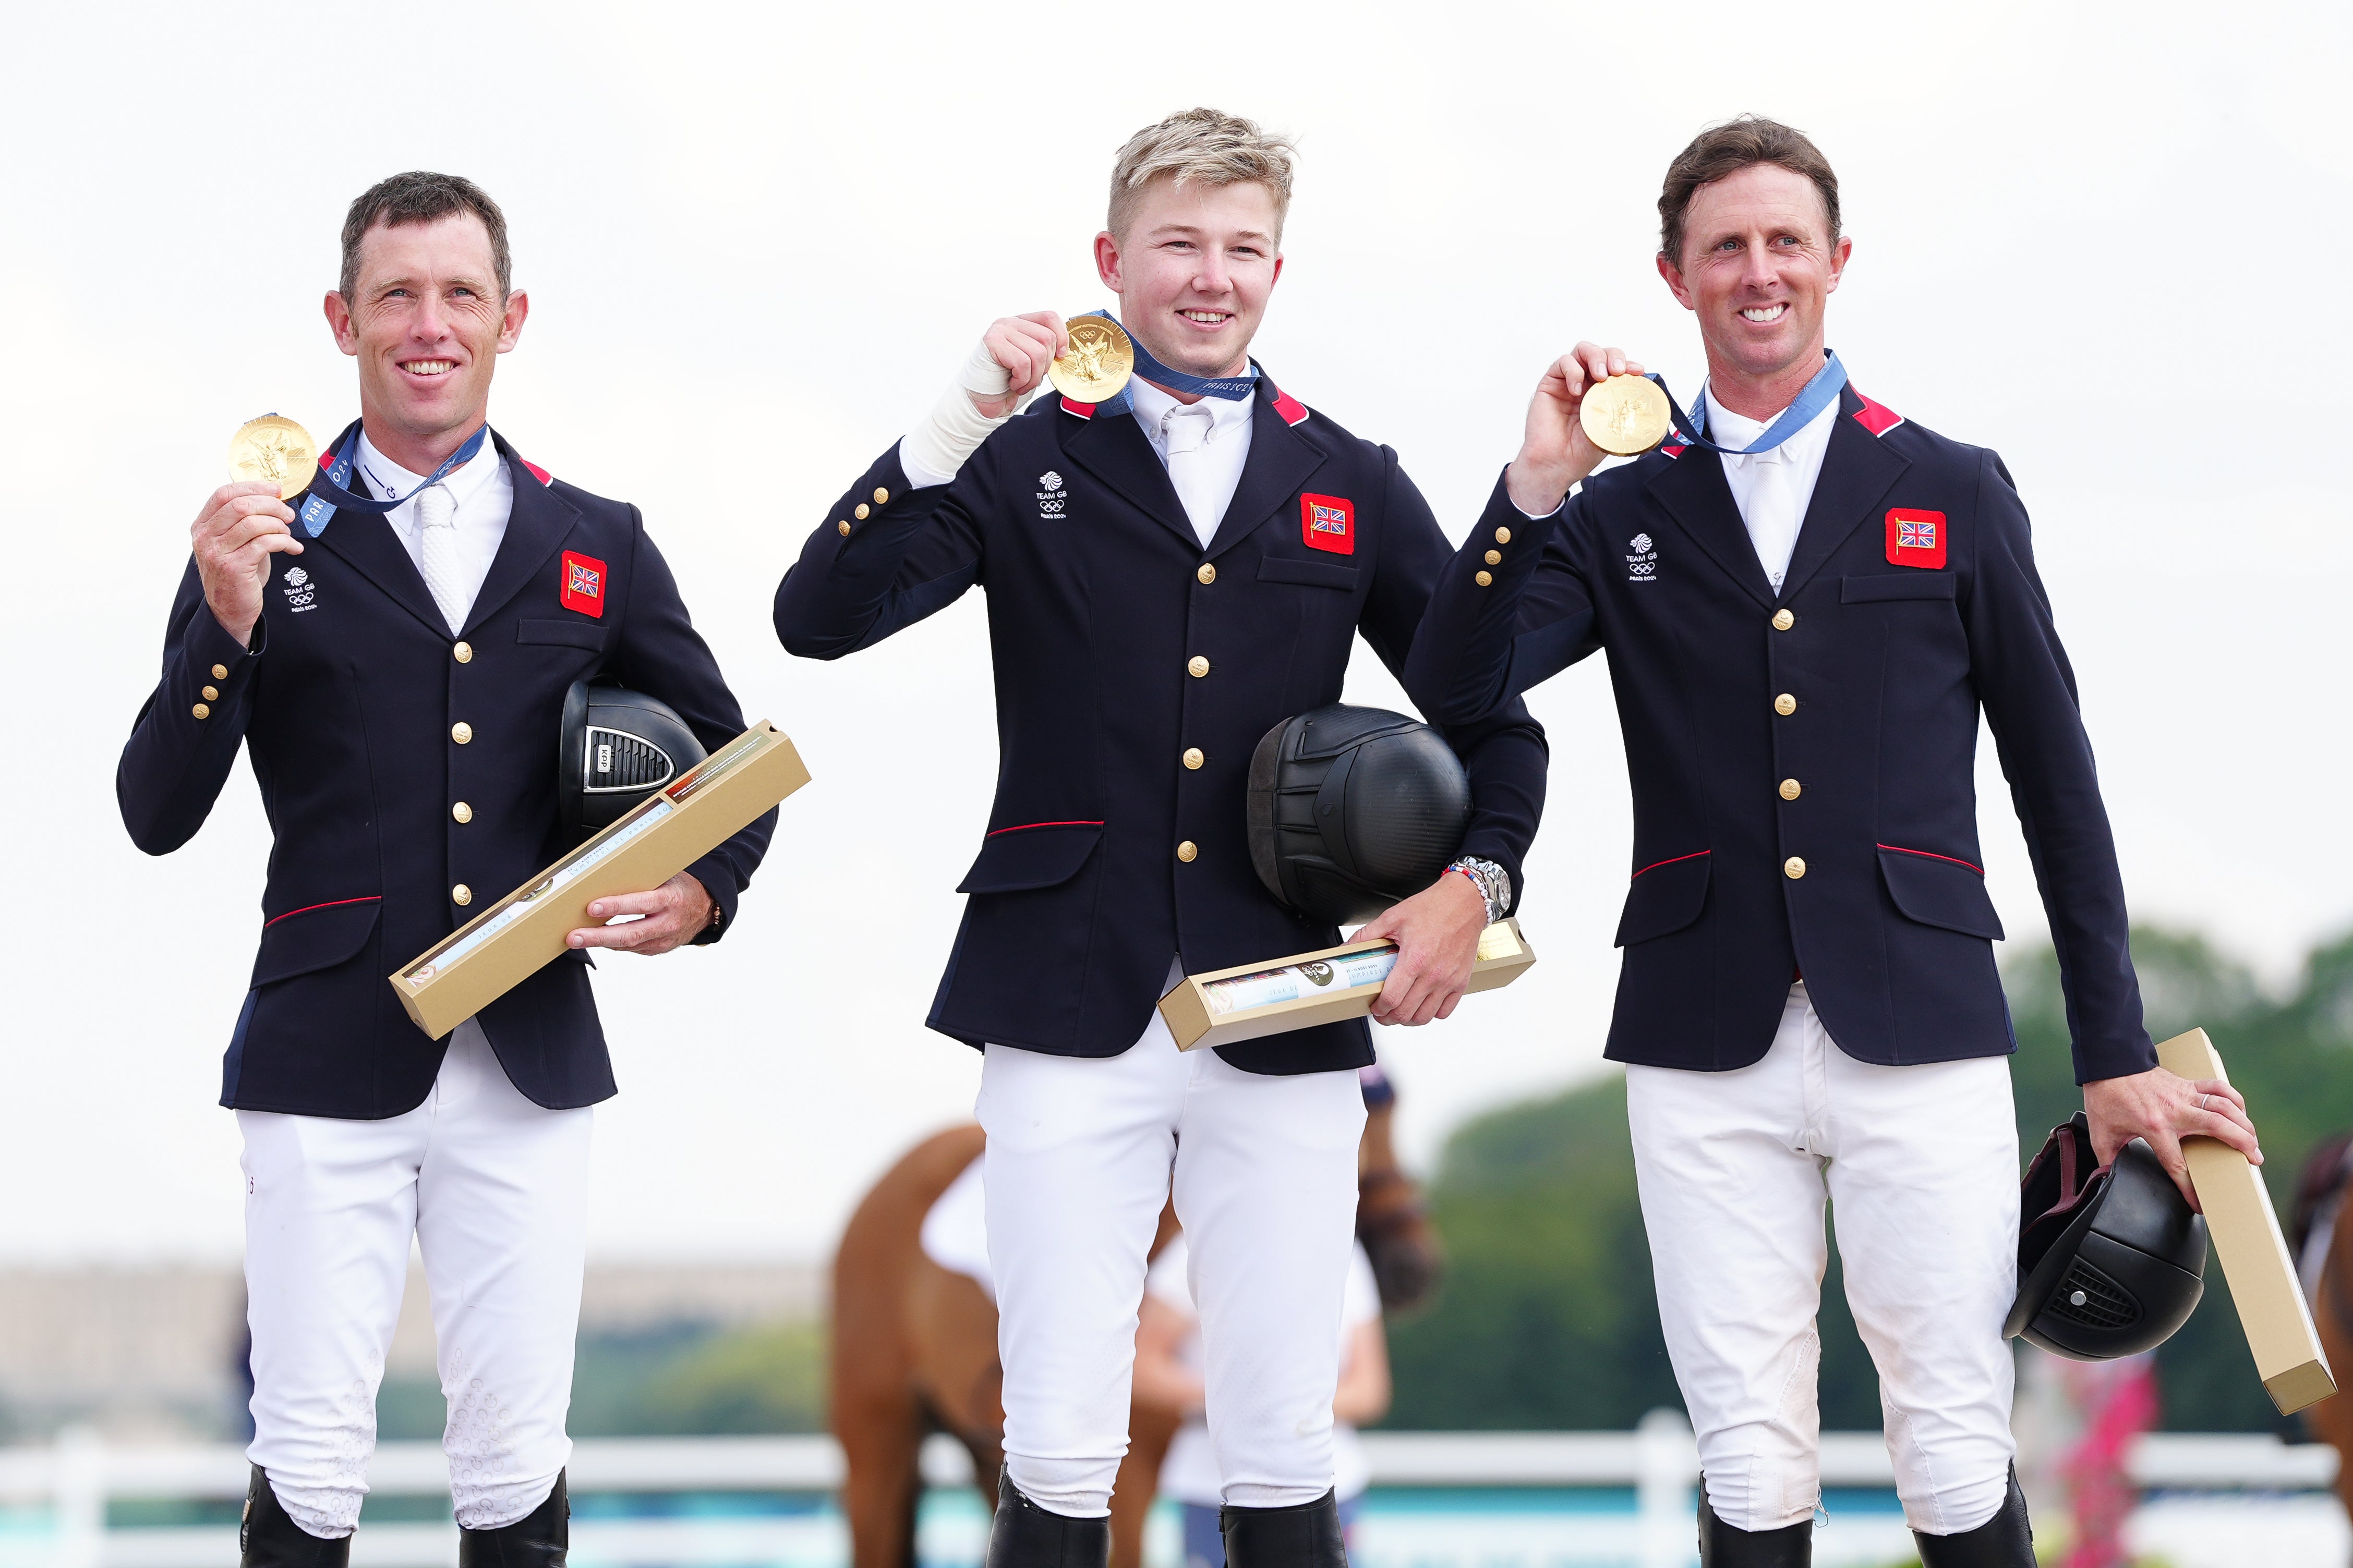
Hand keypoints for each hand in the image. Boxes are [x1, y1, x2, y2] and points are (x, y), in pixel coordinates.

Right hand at [192, 482, 302, 644]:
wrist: (230, 610)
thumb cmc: (237, 573)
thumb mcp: (235, 542)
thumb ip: (245, 521)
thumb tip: (273, 497)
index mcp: (202, 525)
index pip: (224, 494)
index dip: (253, 487)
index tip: (276, 489)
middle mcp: (204, 537)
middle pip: (241, 505)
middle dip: (272, 505)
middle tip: (289, 514)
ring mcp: (216, 552)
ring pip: (254, 523)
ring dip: (279, 525)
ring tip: (288, 534)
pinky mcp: (233, 567)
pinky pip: (265, 543)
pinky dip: (285, 542)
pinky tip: (294, 549)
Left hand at [566, 872, 712, 956]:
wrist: (704, 909)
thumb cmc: (681, 888)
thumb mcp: (668, 876)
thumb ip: (643, 877)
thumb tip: (609, 872)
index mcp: (671, 900)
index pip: (641, 904)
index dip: (615, 906)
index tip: (592, 907)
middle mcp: (668, 923)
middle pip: (630, 934)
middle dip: (598, 936)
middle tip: (574, 936)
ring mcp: (663, 940)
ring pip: (627, 944)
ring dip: (600, 942)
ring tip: (576, 939)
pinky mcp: (657, 950)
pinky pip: (630, 948)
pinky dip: (612, 943)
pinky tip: (597, 939)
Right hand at [971, 312, 1068, 417]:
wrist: (982, 400)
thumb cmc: (1006, 382)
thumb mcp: (1031, 363)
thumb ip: (1044, 351)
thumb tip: (1064, 352)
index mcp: (1021, 324)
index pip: (1049, 317)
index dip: (1062, 336)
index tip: (1061, 356)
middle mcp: (1010, 322)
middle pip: (1047, 338)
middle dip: (1046, 366)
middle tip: (1033, 378)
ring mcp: (1000, 330)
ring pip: (1038, 352)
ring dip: (1034, 377)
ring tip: (1021, 384)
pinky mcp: (992, 342)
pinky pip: (1023, 362)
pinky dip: (1022, 380)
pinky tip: (1012, 384)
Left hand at [1356, 872, 1488, 1026]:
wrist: (1465, 902)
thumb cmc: (1434, 907)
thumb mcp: (1394, 917)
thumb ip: (1368, 935)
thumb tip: (1348, 947)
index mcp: (1414, 959)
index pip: (1392, 998)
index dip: (1378, 1008)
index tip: (1374, 1007)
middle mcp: (1433, 974)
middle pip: (1406, 1013)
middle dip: (1389, 1018)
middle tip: (1383, 1013)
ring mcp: (1449, 980)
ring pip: (1425, 1017)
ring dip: (1408, 1020)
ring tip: (1400, 1012)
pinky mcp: (1461, 981)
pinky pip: (1445, 1011)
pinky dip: (1431, 1014)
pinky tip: (1423, 1005)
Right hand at [1504, 342, 1643, 516]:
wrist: (1556, 464)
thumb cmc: (1581, 452)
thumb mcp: (1612, 430)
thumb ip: (1623, 411)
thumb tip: (1644, 399)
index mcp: (1604, 393)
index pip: (1619, 368)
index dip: (1629, 365)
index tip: (1637, 372)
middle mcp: (1587, 384)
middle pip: (1604, 354)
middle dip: (1614, 357)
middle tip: (1618, 372)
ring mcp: (1569, 381)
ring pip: (1584, 350)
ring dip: (1596, 357)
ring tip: (1600, 376)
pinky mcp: (1551, 383)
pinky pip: (1562, 363)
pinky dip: (1572, 370)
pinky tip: (1576, 389)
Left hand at [2083, 1067, 2261, 1210]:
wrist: (2109, 1062)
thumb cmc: (2105, 1096)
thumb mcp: (2101, 1131)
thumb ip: (2106, 1158)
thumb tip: (2106, 1177)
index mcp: (2154, 1126)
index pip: (2177, 1164)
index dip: (2189, 1188)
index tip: (2199, 1205)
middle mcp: (2175, 1110)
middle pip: (2218, 1128)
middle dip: (2241, 1145)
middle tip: (2255, 1161)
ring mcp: (2184, 1094)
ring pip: (2224, 1106)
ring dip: (2244, 1123)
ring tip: (2254, 1141)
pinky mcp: (2187, 1082)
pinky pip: (2218, 1086)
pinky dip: (2234, 1097)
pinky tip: (2241, 1111)